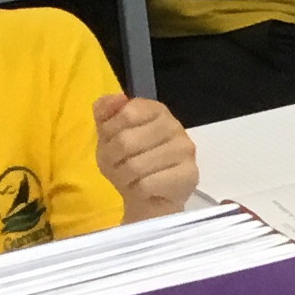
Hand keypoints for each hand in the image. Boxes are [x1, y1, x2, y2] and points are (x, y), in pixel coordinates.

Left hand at [98, 93, 197, 218]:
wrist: (148, 196)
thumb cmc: (128, 161)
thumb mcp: (108, 135)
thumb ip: (106, 111)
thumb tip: (118, 97)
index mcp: (157, 110)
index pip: (127, 112)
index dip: (110, 131)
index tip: (110, 142)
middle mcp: (175, 126)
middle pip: (127, 140)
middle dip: (112, 158)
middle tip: (117, 166)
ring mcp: (185, 151)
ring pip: (135, 165)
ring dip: (123, 177)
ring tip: (129, 179)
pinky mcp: (189, 176)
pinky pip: (147, 184)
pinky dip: (137, 190)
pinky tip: (143, 189)